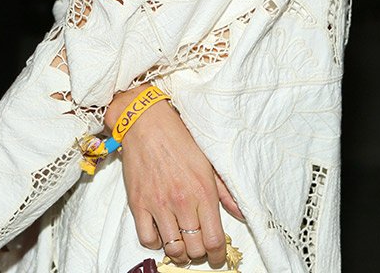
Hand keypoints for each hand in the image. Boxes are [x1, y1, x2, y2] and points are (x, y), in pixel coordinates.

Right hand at [111, 97, 243, 267]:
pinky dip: (156, 243)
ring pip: (172, 249)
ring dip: (180, 253)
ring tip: (182, 246)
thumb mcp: (209, 162)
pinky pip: (147, 239)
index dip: (218, 255)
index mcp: (203, 192)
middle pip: (194, 249)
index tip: (217, 256)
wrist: (146, 123)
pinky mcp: (138, 204)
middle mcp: (182, 202)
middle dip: (200, 254)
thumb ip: (226, 192)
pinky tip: (162, 233)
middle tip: (200, 248)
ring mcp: (158, 205)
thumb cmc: (179, 139)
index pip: (214, 240)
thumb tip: (241, 214)